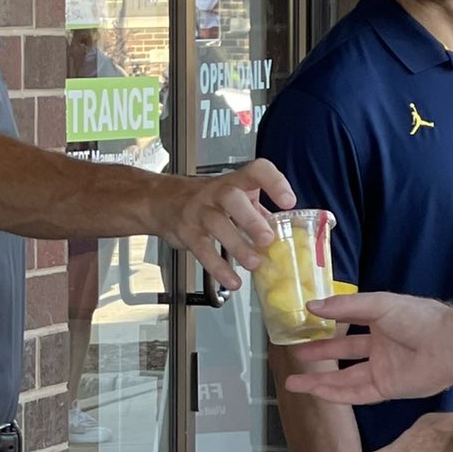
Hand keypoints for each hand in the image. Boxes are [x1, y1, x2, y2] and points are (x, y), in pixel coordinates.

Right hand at [154, 158, 295, 289]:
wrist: (162, 200)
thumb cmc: (208, 199)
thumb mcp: (234, 197)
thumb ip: (260, 211)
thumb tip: (290, 231)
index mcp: (235, 181)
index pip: (257, 170)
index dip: (274, 182)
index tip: (288, 202)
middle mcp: (216, 192)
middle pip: (231, 198)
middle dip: (250, 218)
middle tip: (267, 239)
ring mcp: (199, 211)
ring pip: (216, 224)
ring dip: (236, 245)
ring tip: (254, 264)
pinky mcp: (187, 232)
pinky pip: (202, 250)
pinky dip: (218, 267)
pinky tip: (232, 280)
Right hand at [281, 293, 452, 404]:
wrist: (449, 344)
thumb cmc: (417, 318)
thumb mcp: (378, 304)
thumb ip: (345, 307)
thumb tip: (310, 306)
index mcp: (379, 321)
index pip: (348, 323)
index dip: (327, 325)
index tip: (304, 324)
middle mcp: (379, 346)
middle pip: (343, 352)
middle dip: (319, 355)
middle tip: (295, 356)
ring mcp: (383, 370)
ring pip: (345, 378)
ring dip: (320, 381)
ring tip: (293, 383)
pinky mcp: (388, 390)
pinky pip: (358, 394)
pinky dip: (337, 394)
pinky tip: (318, 394)